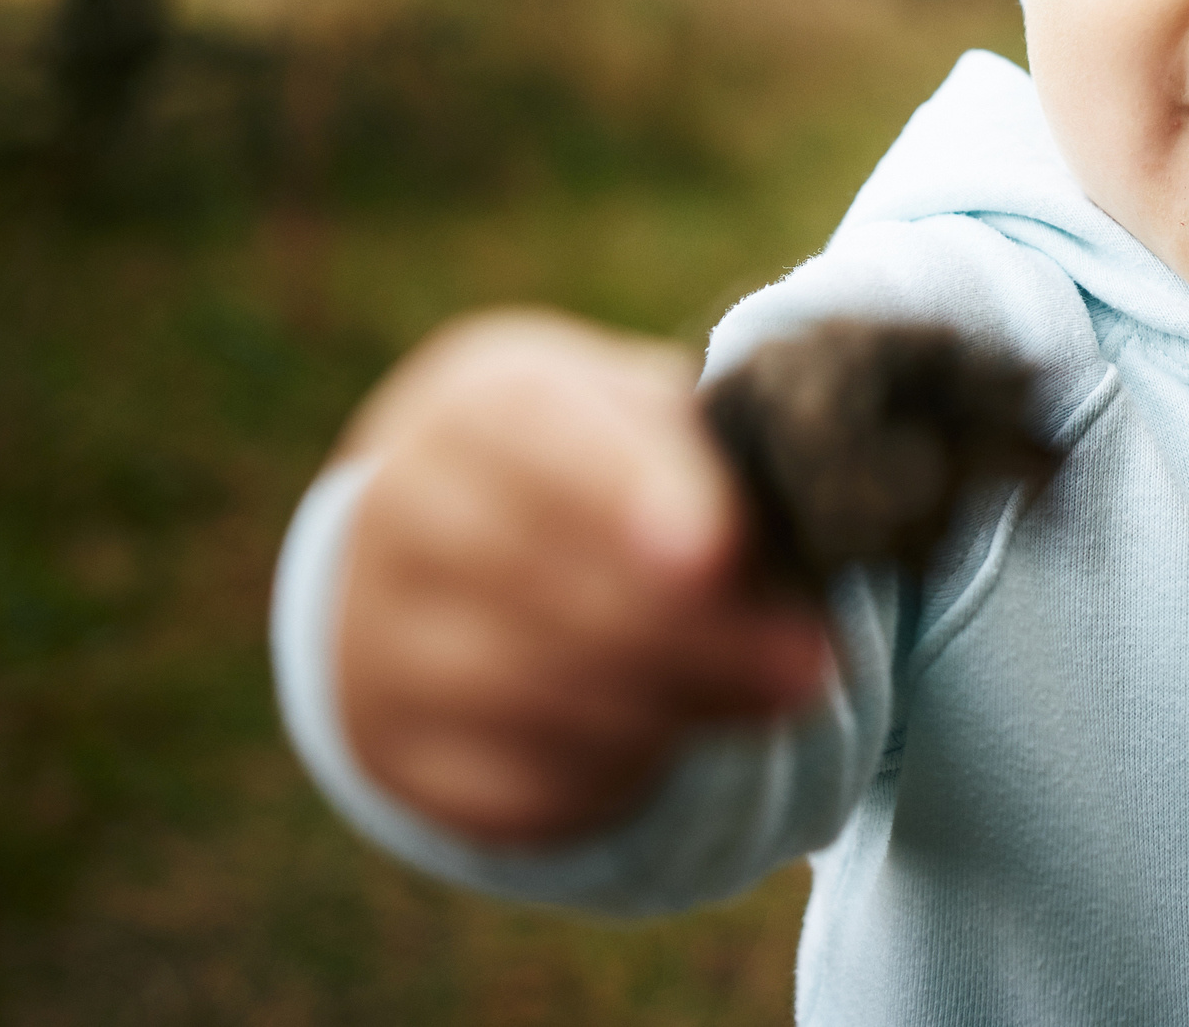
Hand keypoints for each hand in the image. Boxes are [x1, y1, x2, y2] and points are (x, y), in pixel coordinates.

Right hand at [332, 310, 830, 845]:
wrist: (461, 534)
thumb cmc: (606, 463)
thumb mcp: (655, 424)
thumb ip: (714, 462)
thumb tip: (794, 533)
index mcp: (480, 404)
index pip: (538, 436)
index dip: (632, 493)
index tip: (720, 553)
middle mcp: (401, 507)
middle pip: (538, 581)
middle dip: (690, 632)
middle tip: (812, 659)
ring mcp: (376, 631)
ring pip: (522, 691)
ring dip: (669, 707)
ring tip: (782, 696)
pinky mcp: (388, 743)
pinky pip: (504, 785)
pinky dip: (610, 775)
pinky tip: (684, 740)